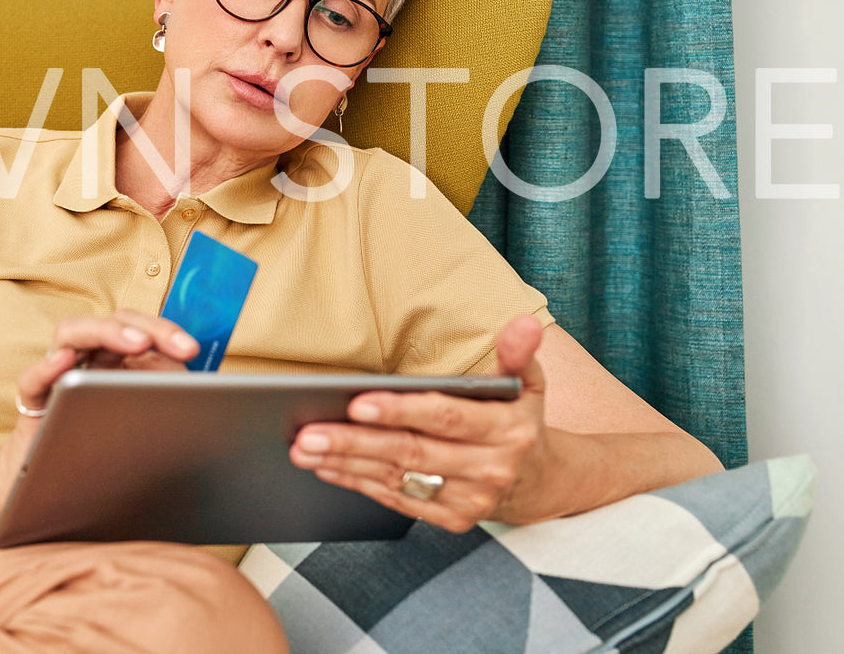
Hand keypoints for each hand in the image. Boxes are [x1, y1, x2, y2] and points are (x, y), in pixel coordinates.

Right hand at [0, 310, 199, 521]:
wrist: (46, 494)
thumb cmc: (99, 448)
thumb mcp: (143, 418)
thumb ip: (165, 396)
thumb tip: (200, 390)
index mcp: (116, 359)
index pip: (141, 330)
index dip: (167, 333)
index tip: (191, 349)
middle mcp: (87, 359)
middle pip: (113, 323)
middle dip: (150, 329)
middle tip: (179, 346)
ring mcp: (57, 376)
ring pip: (71, 333)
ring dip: (106, 333)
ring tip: (136, 343)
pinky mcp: (33, 403)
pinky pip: (31, 379)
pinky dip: (46, 368)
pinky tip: (65, 364)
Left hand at [288, 312, 548, 532]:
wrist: (539, 482)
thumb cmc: (519, 420)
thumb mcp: (529, 383)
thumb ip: (519, 353)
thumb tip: (525, 323)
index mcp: (506, 431)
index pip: (444, 418)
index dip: (400, 411)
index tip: (356, 402)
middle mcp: (489, 469)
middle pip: (411, 453)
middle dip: (355, 442)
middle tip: (309, 432)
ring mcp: (470, 500)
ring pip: (398, 479)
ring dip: (347, 464)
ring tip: (304, 449)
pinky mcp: (452, 520)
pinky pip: (399, 501)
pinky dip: (361, 483)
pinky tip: (328, 468)